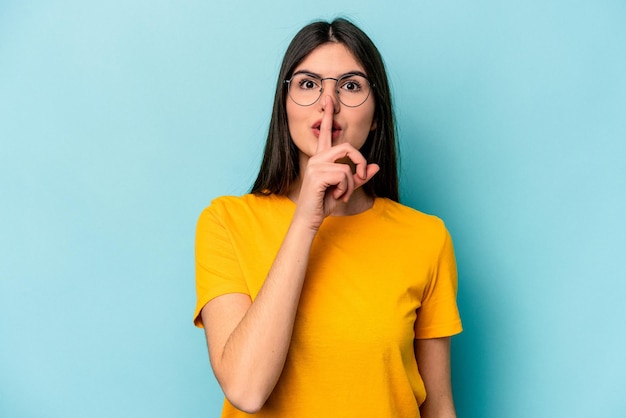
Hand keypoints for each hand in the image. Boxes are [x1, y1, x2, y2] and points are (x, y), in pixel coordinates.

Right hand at [293, 96, 379, 230]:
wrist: (309, 219)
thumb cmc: (324, 203)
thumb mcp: (345, 188)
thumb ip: (359, 177)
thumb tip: (375, 166)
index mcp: (321, 158)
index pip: (324, 132)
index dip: (327, 116)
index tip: (328, 100)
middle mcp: (316, 158)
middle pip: (347, 147)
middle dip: (360, 162)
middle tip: (362, 176)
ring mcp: (315, 166)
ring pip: (347, 167)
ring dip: (350, 185)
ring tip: (341, 194)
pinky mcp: (317, 175)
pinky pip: (344, 176)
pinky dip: (346, 189)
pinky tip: (336, 196)